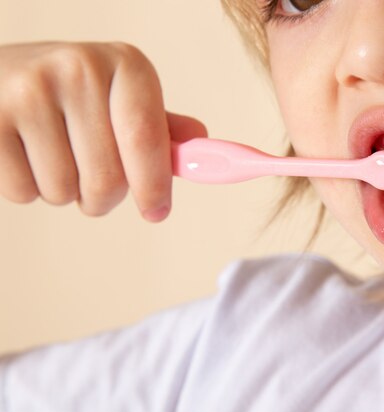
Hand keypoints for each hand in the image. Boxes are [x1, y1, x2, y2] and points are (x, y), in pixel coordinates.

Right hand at [0, 42, 206, 221]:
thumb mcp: (118, 97)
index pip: (148, 139)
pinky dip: (28, 189)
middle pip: (108, 179)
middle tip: (91, 178)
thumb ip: (157, 126)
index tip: (156, 212)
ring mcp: (29, 91)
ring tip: (52, 155)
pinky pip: (23, 191)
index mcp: (125, 65)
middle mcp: (79, 69)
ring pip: (64, 192)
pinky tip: (24, 154)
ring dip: (64, 192)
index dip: (154, 186)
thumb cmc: (70, 94)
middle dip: (103, 197)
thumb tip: (199, 144)